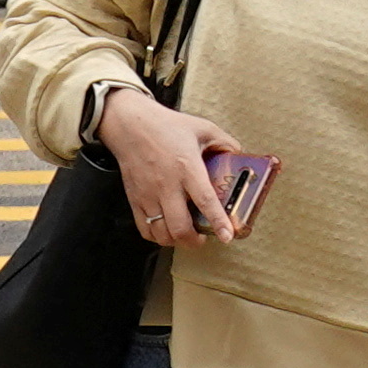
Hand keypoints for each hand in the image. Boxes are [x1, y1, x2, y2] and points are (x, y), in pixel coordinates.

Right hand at [95, 85, 246, 247]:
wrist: (130, 126)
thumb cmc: (165, 126)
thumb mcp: (202, 128)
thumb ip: (224, 142)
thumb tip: (238, 153)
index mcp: (187, 167)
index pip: (205, 200)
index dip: (218, 221)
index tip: (227, 235)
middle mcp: (167, 185)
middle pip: (179, 227)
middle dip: (194, 241)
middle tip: (204, 238)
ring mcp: (148, 195)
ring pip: (161, 233)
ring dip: (177, 241)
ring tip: (187, 236)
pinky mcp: (135, 199)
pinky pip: (144, 229)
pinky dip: (157, 237)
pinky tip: (167, 231)